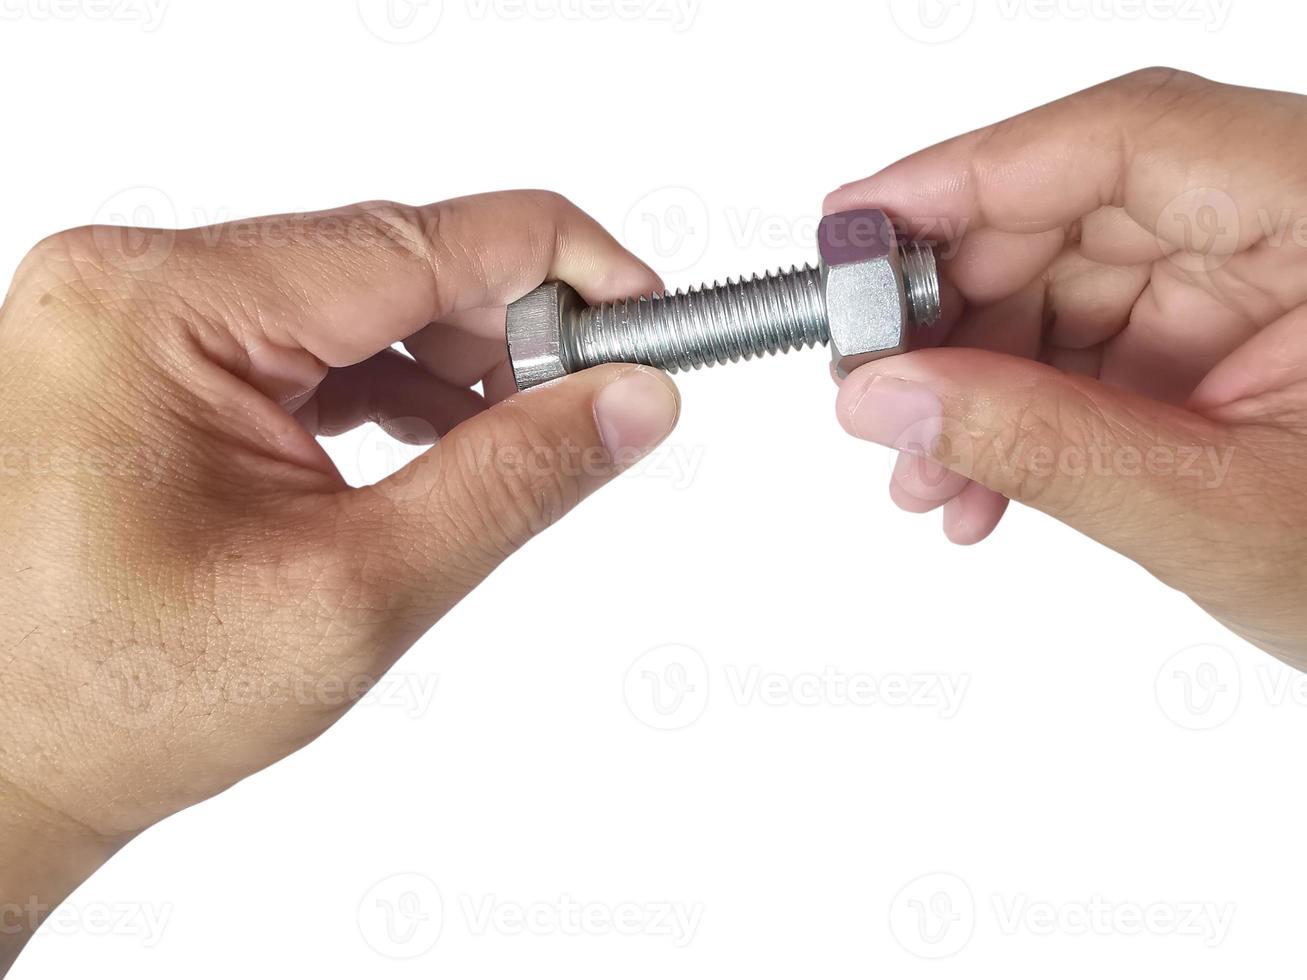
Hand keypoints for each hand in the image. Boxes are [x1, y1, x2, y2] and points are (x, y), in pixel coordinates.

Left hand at [0, 190, 678, 967]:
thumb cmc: (118, 698)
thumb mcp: (356, 591)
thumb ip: (514, 482)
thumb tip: (630, 402)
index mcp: (164, 309)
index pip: (420, 239)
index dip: (561, 266)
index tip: (649, 312)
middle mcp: (136, 283)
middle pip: (390, 258)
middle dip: (511, 327)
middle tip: (599, 399)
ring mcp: (135, 316)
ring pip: (355, 299)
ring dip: (457, 358)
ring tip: (525, 436)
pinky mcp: (150, 356)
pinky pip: (307, 339)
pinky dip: (392, 383)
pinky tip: (445, 436)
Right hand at [828, 68, 1306, 669]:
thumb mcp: (1217, 514)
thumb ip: (1038, 446)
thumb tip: (885, 396)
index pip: (1132, 141)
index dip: (968, 175)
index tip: (854, 226)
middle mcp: (1306, 223)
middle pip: (1080, 209)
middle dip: (955, 311)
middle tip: (869, 386)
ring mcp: (1270, 277)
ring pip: (1073, 282)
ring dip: (978, 380)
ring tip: (925, 472)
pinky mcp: (1237, 333)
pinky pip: (1098, 341)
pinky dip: (1025, 409)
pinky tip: (981, 481)